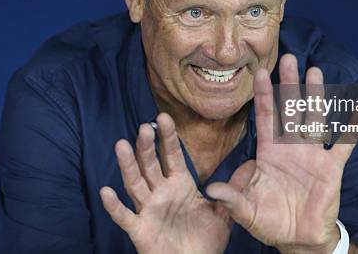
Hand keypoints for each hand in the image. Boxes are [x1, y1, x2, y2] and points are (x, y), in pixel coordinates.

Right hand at [100, 113, 231, 253]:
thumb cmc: (206, 240)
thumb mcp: (223, 213)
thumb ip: (232, 191)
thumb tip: (251, 166)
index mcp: (180, 184)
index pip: (172, 155)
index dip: (168, 137)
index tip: (164, 117)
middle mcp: (161, 192)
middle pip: (151, 164)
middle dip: (147, 146)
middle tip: (144, 127)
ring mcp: (148, 209)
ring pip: (135, 183)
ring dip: (128, 165)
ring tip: (121, 145)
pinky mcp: (139, 229)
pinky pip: (125, 216)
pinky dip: (115, 205)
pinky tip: (106, 191)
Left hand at [206, 54, 357, 253]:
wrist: (298, 239)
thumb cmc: (270, 222)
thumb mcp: (247, 211)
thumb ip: (232, 199)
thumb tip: (212, 189)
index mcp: (268, 153)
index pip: (264, 117)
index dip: (262, 96)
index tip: (259, 72)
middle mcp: (290, 147)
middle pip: (289, 109)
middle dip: (289, 84)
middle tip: (288, 57)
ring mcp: (312, 155)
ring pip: (314, 118)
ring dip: (315, 96)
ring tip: (316, 71)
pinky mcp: (331, 168)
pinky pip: (344, 144)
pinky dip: (353, 127)